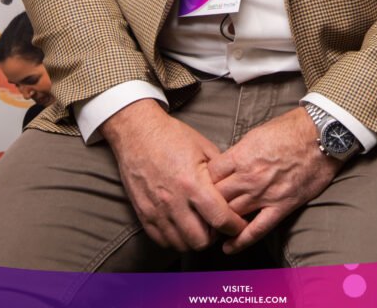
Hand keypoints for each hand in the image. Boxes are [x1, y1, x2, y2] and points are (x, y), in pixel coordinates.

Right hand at [101, 99, 245, 251]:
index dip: (235, 226)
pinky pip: (162, 240)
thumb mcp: (203, 147)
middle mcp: (173, 201)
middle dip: (214, 236)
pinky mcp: (143, 214)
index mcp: (192, 183)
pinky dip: (175, 238)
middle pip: (201, 241)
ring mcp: (156, 210)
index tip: (239, 224)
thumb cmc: (171, 136)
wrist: (137, 132)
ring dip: (194, 239)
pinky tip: (181, 225)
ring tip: (199, 224)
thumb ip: (220, 171)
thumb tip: (234, 189)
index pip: (220, 219)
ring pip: (181, 245)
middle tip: (217, 224)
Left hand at [208, 107, 340, 253]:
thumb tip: (227, 165)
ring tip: (211, 227)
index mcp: (241, 155)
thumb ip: (239, 152)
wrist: (320, 135)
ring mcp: (264, 194)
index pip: (210, 174)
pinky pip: (257, 229)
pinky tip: (228, 248)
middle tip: (200, 209)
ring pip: (231, 214)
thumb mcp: (256, 133)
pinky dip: (241, 241)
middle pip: (216, 197)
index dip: (202, 181)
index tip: (201, 186)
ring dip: (220, 222)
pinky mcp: (281, 206)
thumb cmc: (290, 129)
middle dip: (206, 203)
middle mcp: (249, 177)